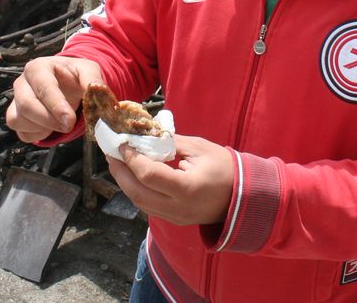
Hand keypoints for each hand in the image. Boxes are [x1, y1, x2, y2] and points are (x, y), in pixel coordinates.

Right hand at [6, 56, 102, 142]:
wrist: (65, 83)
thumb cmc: (74, 76)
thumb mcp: (88, 70)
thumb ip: (93, 80)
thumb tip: (96, 91)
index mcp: (38, 67)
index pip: (43, 87)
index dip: (56, 105)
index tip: (69, 120)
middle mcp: (22, 82)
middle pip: (26, 105)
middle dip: (49, 120)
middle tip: (68, 126)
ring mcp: (16, 100)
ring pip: (18, 120)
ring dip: (43, 127)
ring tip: (61, 123)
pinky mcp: (15, 117)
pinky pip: (21, 133)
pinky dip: (37, 135)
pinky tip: (51, 127)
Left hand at [108, 135, 234, 225]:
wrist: (244, 197)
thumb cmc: (225, 168)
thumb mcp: (199, 148)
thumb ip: (170, 143)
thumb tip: (144, 135)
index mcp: (186, 188)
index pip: (148, 174)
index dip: (131, 158)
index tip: (123, 143)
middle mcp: (178, 208)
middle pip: (137, 193)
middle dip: (119, 172)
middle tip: (111, 153)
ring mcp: (176, 217)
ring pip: (140, 203)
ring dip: (125, 182)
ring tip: (118, 163)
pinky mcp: (175, 220)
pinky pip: (149, 207)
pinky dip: (137, 190)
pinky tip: (133, 176)